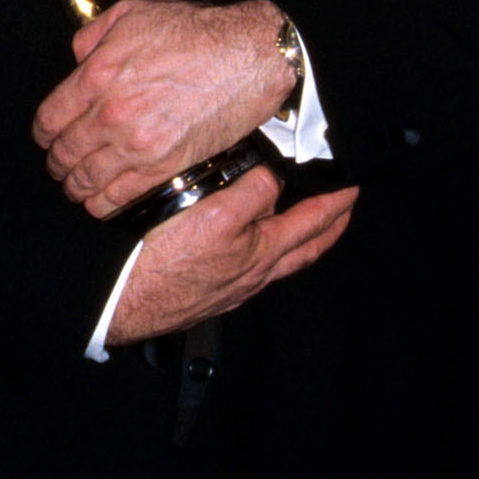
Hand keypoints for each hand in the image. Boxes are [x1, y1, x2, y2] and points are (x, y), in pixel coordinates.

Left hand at [33, 0, 297, 217]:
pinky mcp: (165, 167)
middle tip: (60, 164)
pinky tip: (100, 203)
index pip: (49, 119)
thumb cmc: (195, 31)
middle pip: (64, 154)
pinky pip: (121, 197)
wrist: (248, 57)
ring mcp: (138, 145)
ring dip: (76, 187)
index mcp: (96, 76)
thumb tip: (78, 57)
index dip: (43, 134)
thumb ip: (94, 35)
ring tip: (76, 186)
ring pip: (87, 180)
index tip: (47, 138)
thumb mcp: (132, 11)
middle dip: (57, 162)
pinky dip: (104, 205)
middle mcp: (111, 115)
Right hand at [104, 170, 358, 345]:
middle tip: (344, 208)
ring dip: (299, 239)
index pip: (314, 223)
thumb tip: (274, 175)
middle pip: (306, 249)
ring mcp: (234, 287)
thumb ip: (252, 192)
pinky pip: (254, 267)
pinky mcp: (211, 291)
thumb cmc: (165, 263)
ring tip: (304, 222)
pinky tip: (250, 243)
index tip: (354, 185)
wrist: (124, 302)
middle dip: (329, 227)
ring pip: (280, 260)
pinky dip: (266, 250)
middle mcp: (255, 275)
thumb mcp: (216, 215)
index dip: (338, 201)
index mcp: (263, 254)